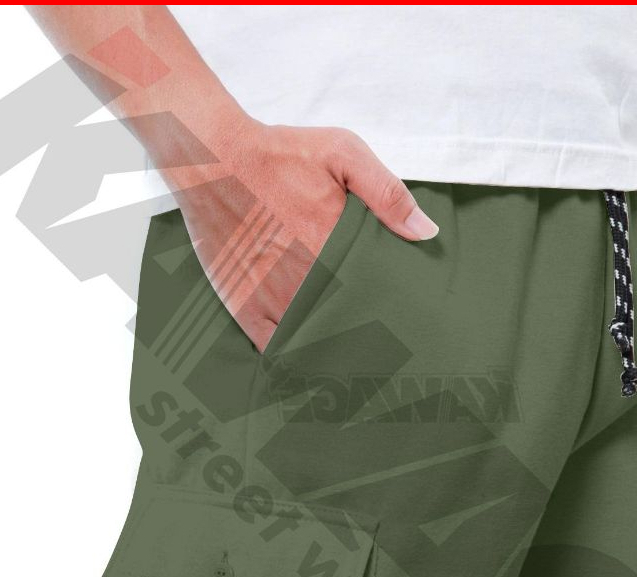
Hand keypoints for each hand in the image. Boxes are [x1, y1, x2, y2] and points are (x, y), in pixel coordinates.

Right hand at [170, 112, 438, 350]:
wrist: (210, 158)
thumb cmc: (279, 154)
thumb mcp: (342, 153)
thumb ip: (387, 193)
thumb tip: (426, 233)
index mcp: (337, 246)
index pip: (378, 293)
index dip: (391, 308)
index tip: (404, 318)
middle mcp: (308, 278)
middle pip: (350, 320)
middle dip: (367, 332)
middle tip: (384, 347)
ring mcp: (275, 297)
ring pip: (316, 339)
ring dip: (334, 348)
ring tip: (354, 362)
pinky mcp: (246, 306)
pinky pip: (276, 347)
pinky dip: (294, 356)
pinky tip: (310, 360)